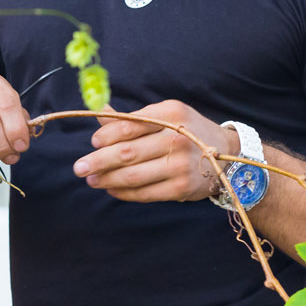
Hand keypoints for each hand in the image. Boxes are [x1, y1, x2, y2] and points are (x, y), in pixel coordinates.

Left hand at [72, 99, 238, 202]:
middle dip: (98, 161)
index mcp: (171, 115)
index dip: (105, 137)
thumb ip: (133, 117)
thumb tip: (98, 111)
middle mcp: (177, 139)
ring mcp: (180, 165)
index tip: (92, 143)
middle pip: (127, 152)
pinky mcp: (180, 188)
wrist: (227, 154)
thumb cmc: (188, 130)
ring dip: (106, 180)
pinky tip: (111, 189)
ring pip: (132, 176)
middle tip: (79, 168)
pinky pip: (144, 193)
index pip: (129, 126)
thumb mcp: (166, 114)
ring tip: (92, 180)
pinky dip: (123, 192)